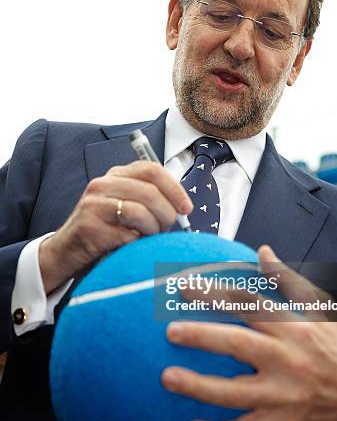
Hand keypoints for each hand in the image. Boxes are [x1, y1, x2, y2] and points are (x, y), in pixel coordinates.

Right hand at [39, 161, 192, 293]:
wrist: (66, 251)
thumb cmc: (105, 231)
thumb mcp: (125, 207)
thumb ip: (149, 200)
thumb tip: (182, 207)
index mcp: (116, 175)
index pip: (152, 169)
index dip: (174, 188)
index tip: (186, 208)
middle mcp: (102, 184)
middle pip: (149, 192)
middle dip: (166, 214)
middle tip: (167, 228)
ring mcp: (93, 204)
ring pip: (140, 212)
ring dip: (152, 230)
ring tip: (147, 238)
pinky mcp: (89, 227)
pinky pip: (127, 235)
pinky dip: (136, 244)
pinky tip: (130, 246)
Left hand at [161, 245, 336, 420]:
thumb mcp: (322, 309)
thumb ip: (288, 280)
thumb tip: (263, 250)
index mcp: (294, 328)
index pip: (251, 305)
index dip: (218, 294)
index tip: (186, 286)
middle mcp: (288, 360)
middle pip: (241, 346)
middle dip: (204, 337)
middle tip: (170, 330)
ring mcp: (284, 395)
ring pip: (237, 393)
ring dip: (201, 387)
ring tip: (167, 377)